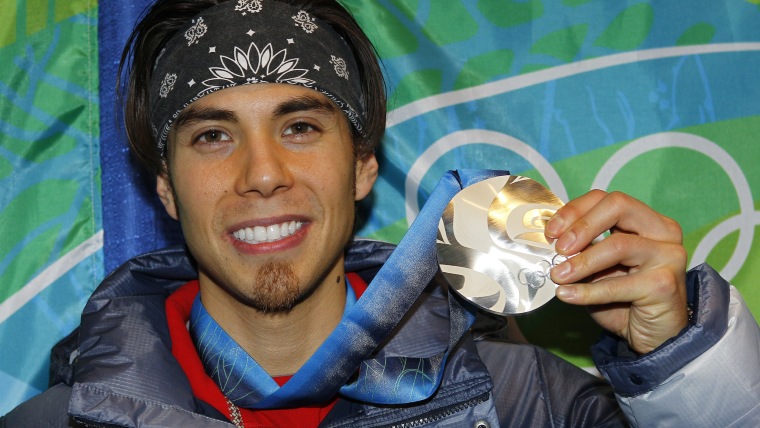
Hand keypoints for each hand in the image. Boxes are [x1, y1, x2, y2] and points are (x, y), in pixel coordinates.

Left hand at [544, 190, 687, 353]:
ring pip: (618, 245)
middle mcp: (662, 231)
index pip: (607, 199)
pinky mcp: (664, 285)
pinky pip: (618, 285)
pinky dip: (587, 291)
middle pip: (618, 206)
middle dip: (582, 225)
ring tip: (557, 275)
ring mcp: (668, 256)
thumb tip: (549, 240)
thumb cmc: (623, 297)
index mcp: (646, 220)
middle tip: (558, 248)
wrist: (652, 335)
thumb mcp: (597, 268)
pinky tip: (566, 295)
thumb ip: (581, 250)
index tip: (551, 232)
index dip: (575, 210)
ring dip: (581, 261)